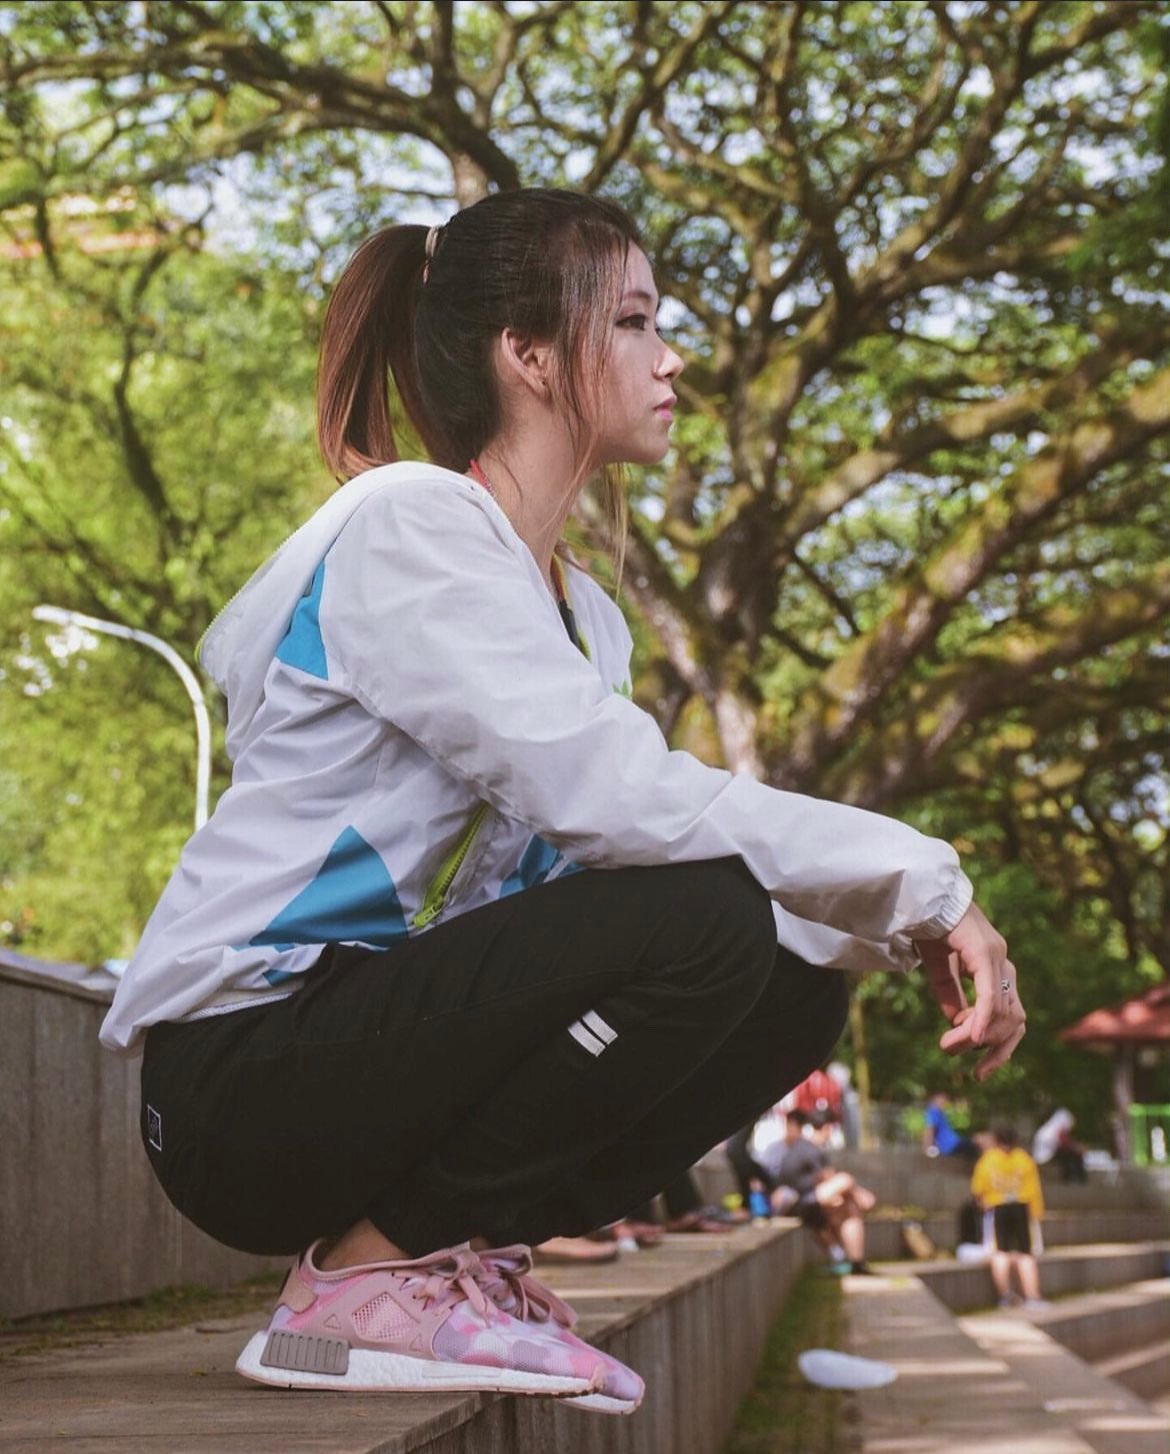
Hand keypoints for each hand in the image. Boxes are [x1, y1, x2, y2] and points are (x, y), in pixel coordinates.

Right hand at [913, 901, 1024, 1080]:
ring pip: (1002, 1014)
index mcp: (996, 969)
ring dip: (977, 1038)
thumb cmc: (929, 925)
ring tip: (949, 1045)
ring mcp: (998, 958)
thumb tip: (959, 1022)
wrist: (921, 896)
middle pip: (1014, 1022)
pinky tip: (972, 1037)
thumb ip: (950, 992)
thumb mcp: (939, 966)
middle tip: (965, 1064)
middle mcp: (1003, 965)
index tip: (981, 1071)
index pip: (1011, 1017)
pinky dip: (984, 1020)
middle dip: (992, 1050)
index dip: (1001, 1049)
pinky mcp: (985, 954)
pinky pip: (990, 996)